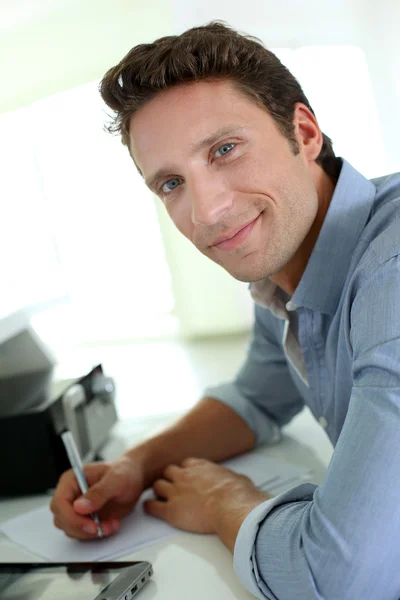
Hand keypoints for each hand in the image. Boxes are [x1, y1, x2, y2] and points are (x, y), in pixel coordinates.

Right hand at [50, 455, 144, 539]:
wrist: (134, 477)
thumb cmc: (124, 471)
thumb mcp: (116, 479)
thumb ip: (99, 492)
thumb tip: (79, 506)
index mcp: (71, 480)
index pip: (59, 503)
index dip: (71, 518)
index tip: (91, 525)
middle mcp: (70, 494)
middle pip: (62, 520)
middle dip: (83, 528)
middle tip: (104, 527)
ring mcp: (76, 508)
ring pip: (71, 529)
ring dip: (91, 533)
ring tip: (111, 524)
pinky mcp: (84, 518)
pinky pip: (82, 533)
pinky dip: (96, 533)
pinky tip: (110, 525)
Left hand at [144, 458, 269, 539]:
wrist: (231, 507)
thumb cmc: (238, 495)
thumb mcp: (239, 479)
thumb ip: (232, 479)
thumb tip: (240, 482)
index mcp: (201, 467)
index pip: (186, 464)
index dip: (185, 470)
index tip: (186, 475)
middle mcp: (185, 476)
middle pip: (168, 471)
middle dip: (169, 478)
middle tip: (171, 485)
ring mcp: (175, 492)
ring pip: (157, 485)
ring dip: (158, 490)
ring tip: (158, 496)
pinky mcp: (170, 510)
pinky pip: (152, 507)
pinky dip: (149, 507)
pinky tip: (149, 508)